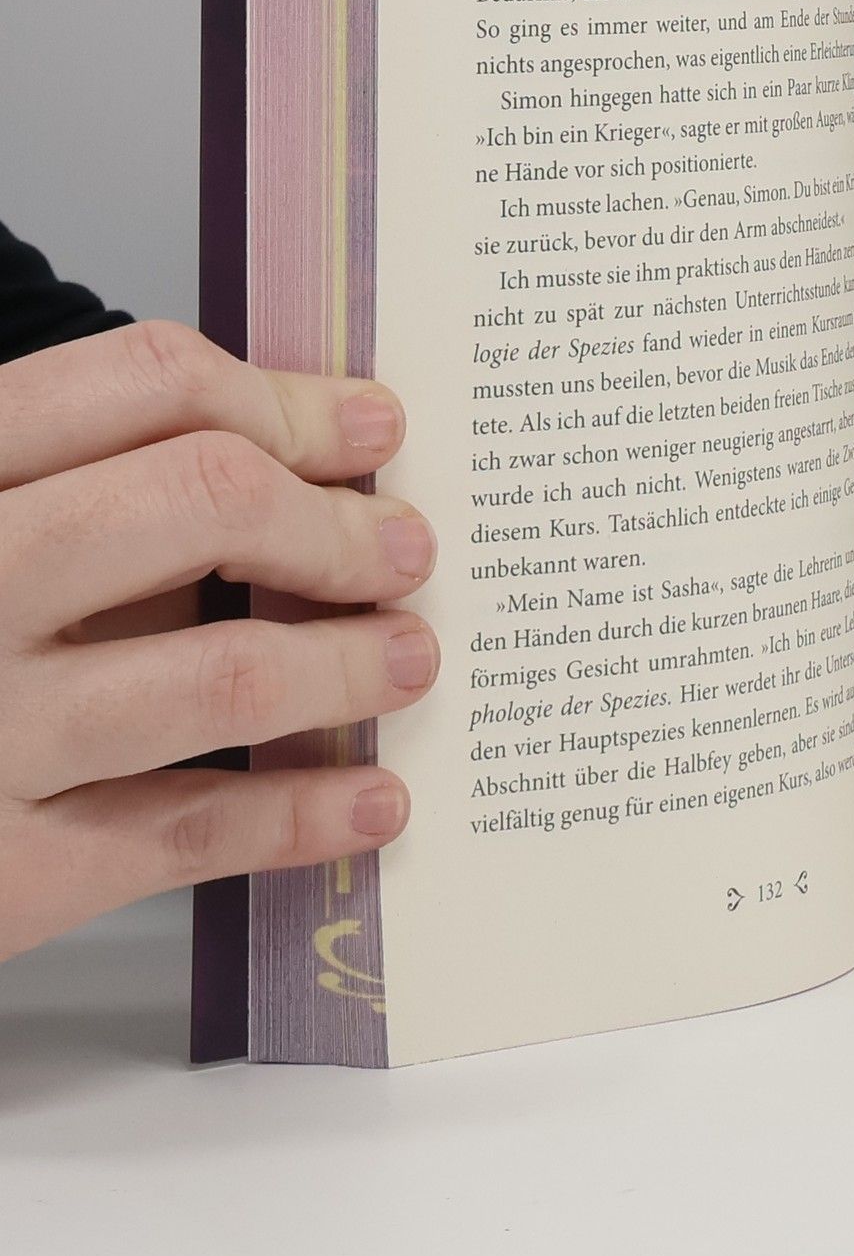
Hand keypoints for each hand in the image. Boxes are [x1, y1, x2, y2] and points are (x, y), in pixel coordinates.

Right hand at [0, 321, 438, 961]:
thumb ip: (72, 495)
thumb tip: (298, 469)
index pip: (145, 381)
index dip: (287, 401)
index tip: (371, 427)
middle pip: (206, 500)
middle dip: (337, 525)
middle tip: (405, 549)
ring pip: (226, 673)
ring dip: (351, 664)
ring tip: (411, 658)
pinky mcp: (3, 874)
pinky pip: (192, 831)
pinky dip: (306, 813)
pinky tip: (373, 798)